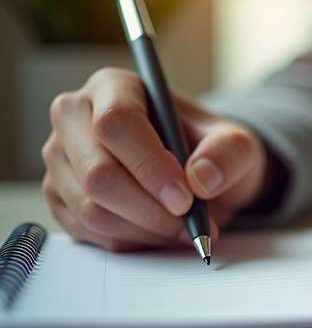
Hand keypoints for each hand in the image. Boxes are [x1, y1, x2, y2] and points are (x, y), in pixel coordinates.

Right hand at [42, 67, 268, 250]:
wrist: (195, 173)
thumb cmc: (209, 149)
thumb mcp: (236, 144)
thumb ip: (228, 154)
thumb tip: (201, 178)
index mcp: (113, 87)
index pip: (116, 122)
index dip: (150, 165)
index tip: (185, 198)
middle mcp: (75, 117)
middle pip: (99, 174)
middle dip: (151, 210)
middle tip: (190, 223)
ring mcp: (61, 158)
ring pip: (92, 210)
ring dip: (145, 230)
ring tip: (183, 229)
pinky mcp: (58, 195)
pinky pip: (87, 232)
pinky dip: (130, 241)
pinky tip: (157, 232)